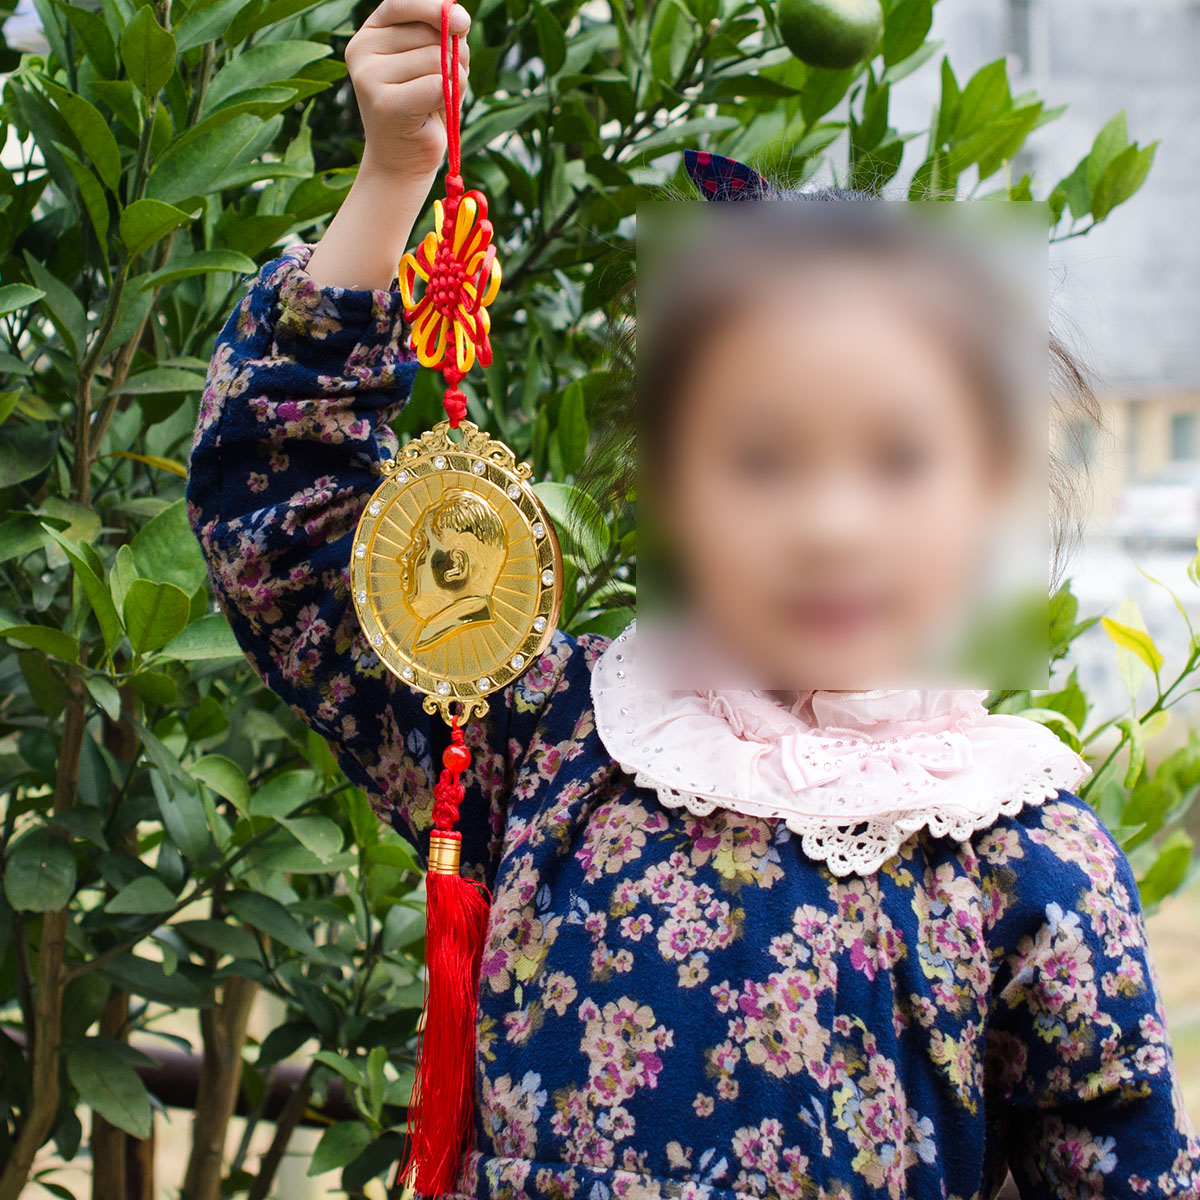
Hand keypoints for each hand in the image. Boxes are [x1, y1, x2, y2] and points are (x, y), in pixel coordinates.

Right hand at [346, 0, 471, 181]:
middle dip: (453, 57)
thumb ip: (442, 35)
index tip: (463, 21)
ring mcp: (369, 76)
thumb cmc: (422, 108)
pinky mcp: (384, 103)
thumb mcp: (433, 62)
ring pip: (438, 59)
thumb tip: (458, 17)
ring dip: (455, 81)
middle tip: (443, 86)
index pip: (404, 4)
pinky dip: (449, 99)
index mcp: (370, 33)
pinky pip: (438, 85)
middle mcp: (362, 50)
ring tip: (436, 102)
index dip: (435, 8)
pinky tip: (434, 113)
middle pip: (430, 34)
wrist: (403, 161)